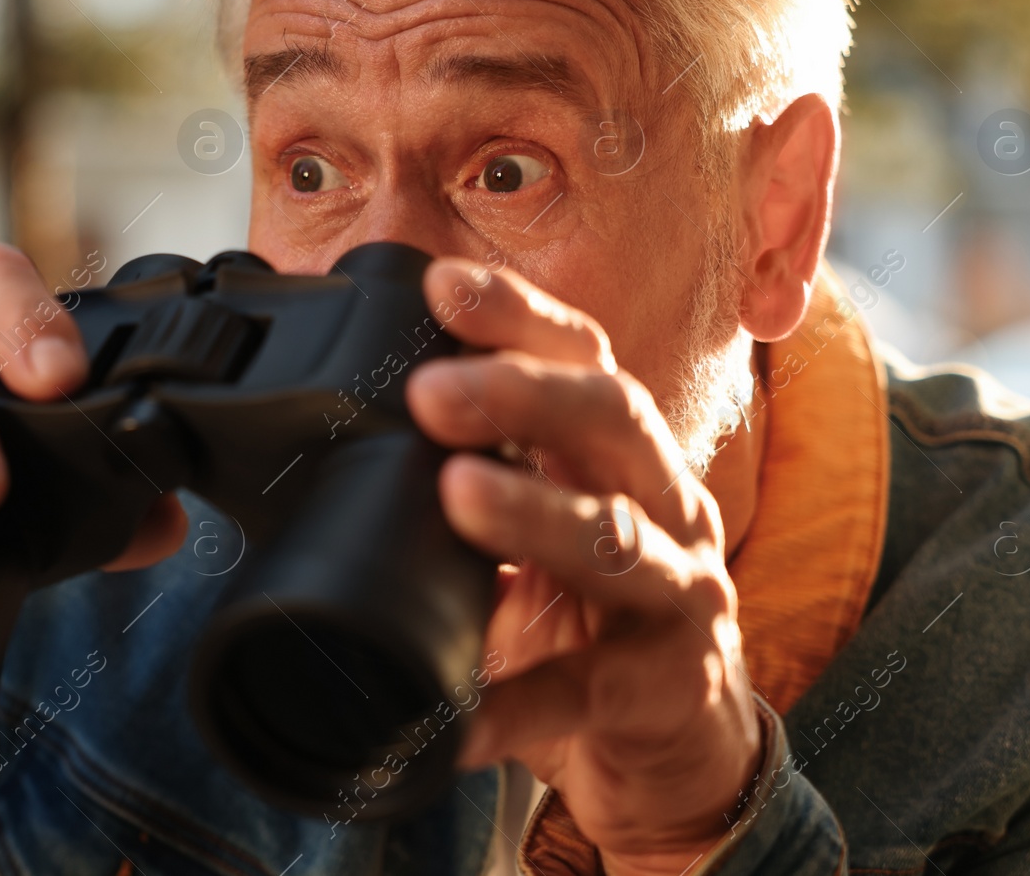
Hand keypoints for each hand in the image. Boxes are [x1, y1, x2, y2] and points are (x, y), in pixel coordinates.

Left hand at [406, 258, 762, 873]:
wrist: (681, 745)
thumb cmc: (595, 615)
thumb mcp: (543, 529)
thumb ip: (479, 476)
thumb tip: (349, 433)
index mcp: (625, 454)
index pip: (586, 357)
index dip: (521, 313)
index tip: (440, 285)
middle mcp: (666, 503)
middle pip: (616, 418)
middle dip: (524, 392)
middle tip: (428, 391)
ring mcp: (681, 592)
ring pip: (618, 537)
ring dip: (535, 511)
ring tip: (457, 494)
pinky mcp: (669, 687)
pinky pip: (586, 690)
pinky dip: (517, 700)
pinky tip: (456, 711)